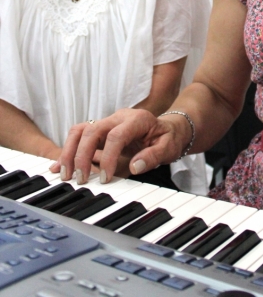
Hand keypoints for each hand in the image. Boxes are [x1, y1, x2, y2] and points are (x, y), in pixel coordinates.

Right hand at [55, 108, 187, 184]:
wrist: (167, 129)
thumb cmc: (167, 139)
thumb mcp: (168, 148)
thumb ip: (153, 156)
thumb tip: (135, 166)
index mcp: (137, 119)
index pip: (116, 135)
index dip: (109, 157)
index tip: (106, 179)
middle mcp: (118, 117)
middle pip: (92, 130)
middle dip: (82, 155)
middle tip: (81, 179)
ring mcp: (107, 122)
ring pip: (80, 130)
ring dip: (70, 152)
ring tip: (65, 174)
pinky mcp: (100, 131)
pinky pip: (79, 137)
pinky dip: (68, 151)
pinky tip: (59, 166)